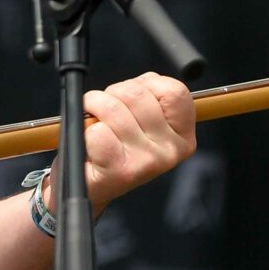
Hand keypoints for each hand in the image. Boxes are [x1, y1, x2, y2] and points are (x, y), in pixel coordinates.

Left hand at [68, 73, 196, 209]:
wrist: (91, 188)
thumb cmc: (114, 148)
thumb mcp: (142, 122)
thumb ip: (150, 98)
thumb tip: (141, 81)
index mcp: (182, 136)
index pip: (175, 91)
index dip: (145, 84)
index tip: (131, 96)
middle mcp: (171, 150)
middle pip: (136, 94)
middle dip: (111, 93)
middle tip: (103, 109)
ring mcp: (148, 161)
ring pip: (113, 109)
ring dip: (93, 107)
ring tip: (93, 122)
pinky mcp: (122, 171)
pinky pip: (98, 132)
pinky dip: (86, 132)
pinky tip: (91, 145)